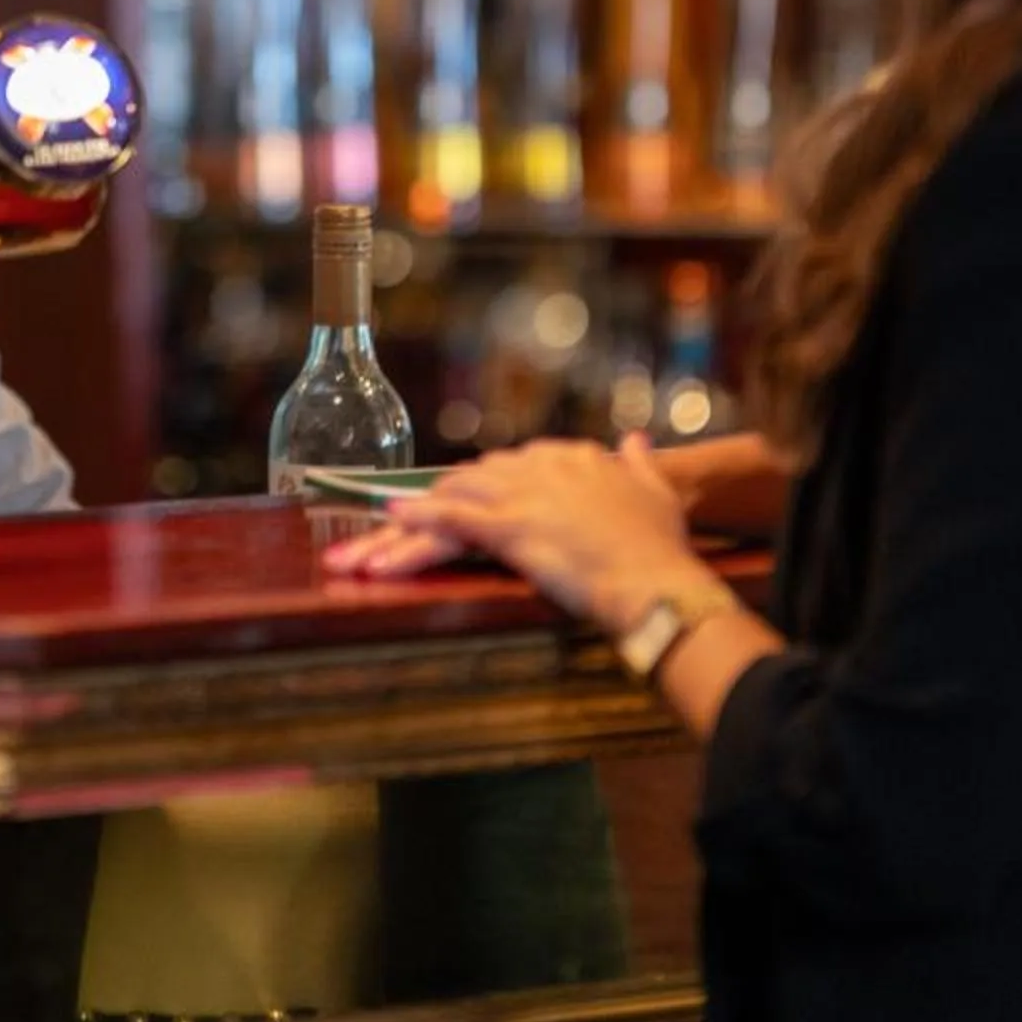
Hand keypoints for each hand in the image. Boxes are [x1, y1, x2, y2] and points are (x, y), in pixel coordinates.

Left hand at [322, 434, 709, 637]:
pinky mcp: (513, 527)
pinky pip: (453, 521)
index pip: (502, 470)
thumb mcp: (656, 493)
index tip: (444, 507)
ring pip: (450, 503)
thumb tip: (634, 441)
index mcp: (567, 459)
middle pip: (465, 484)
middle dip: (423, 508)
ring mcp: (523, 496)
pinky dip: (418, 523)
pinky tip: (387, 525)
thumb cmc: (662, 545)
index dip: (469, 492)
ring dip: (400, 528)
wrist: (659, 580)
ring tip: (359, 552)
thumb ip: (639, 463)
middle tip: (379, 531)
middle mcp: (538, 468)